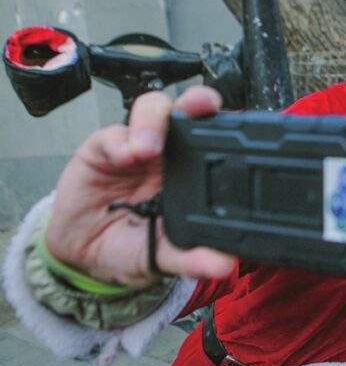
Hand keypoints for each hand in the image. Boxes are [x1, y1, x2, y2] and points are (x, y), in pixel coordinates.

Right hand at [45, 86, 235, 287]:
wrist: (84, 255)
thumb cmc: (133, 246)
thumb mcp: (164, 257)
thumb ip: (192, 258)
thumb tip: (225, 264)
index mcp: (195, 172)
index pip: (217, 139)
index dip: (229, 126)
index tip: (242, 127)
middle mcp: (170, 152)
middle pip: (187, 111)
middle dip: (197, 101)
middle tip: (201, 105)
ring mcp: (137, 146)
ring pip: (153, 111)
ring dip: (154, 121)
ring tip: (148, 149)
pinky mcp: (103, 148)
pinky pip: (112, 135)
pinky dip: (120, 142)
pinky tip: (124, 156)